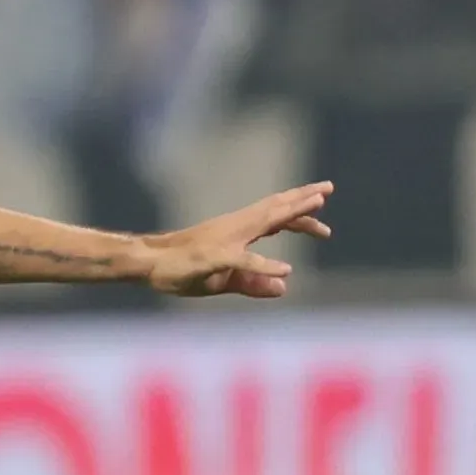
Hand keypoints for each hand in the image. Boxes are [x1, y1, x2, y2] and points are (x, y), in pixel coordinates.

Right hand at [144, 182, 333, 298]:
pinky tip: (286, 270)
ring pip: (264, 221)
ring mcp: (224, 240)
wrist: (147, 264)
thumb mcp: (223, 279)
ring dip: (292, 213)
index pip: (274, 217)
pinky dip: (265, 264)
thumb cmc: (182, 269)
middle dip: (302, 198)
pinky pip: (243, 261)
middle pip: (274, 209)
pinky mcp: (213, 257)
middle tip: (327, 187)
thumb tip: (284, 287)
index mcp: (236, 231)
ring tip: (316, 204)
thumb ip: (253, 282)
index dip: (298, 212)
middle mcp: (234, 228)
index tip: (321, 205)